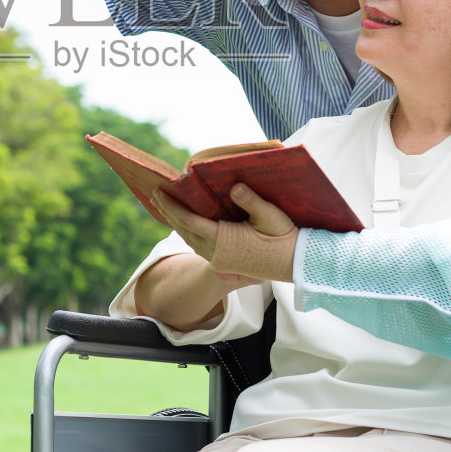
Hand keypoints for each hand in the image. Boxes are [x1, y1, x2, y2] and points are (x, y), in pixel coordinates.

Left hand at [153, 185, 297, 283]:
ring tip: (166, 206)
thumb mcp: (270, 215)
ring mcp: (218, 260)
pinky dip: (188, 232)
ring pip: (189, 239)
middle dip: (169, 211)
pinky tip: (186, 223)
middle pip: (184, 230)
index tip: (159, 192)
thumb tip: (234, 187)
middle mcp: (215, 252)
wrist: (294, 264)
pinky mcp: (223, 262)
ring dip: (177, 223)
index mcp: (222, 240)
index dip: (172, 206)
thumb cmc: (283, 237)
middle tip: (155, 194)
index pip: (188, 221)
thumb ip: (250, 201)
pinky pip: (198, 245)